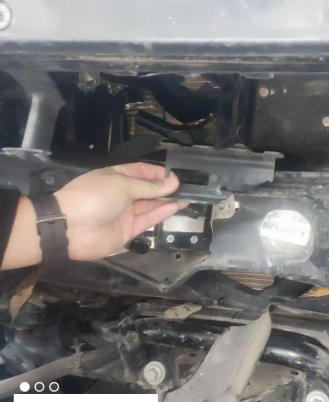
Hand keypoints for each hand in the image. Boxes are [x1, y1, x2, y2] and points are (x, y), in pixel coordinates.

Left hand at [53, 162, 186, 260]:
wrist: (70, 228)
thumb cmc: (94, 197)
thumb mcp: (123, 185)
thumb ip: (150, 187)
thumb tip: (173, 183)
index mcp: (115, 177)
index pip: (140, 171)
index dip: (157, 172)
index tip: (174, 175)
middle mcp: (121, 194)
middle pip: (147, 189)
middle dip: (164, 187)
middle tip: (184, 186)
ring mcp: (125, 213)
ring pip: (150, 205)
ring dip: (167, 200)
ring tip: (186, 196)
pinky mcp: (128, 230)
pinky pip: (148, 219)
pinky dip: (162, 213)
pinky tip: (176, 206)